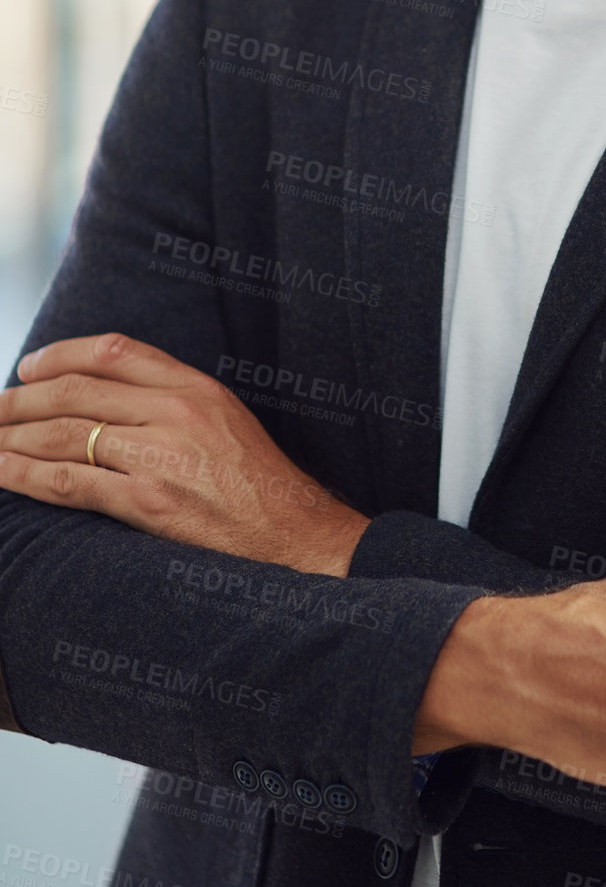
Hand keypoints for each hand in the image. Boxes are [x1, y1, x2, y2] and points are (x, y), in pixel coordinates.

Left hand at [0, 333, 369, 576]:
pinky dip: (26, 476)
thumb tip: (111, 402)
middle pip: (78, 391)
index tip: (30, 368)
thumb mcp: (227, 422)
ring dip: (12, 437)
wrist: (296, 535)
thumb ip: (176, 404)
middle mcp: (177, 411)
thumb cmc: (262, 486)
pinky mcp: (149, 501)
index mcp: (197, 386)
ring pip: (66, 434)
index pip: (115, 351)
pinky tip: (0, 473)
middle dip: (21, 399)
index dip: (62, 355)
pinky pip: (72, 482)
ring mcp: (161, 455)